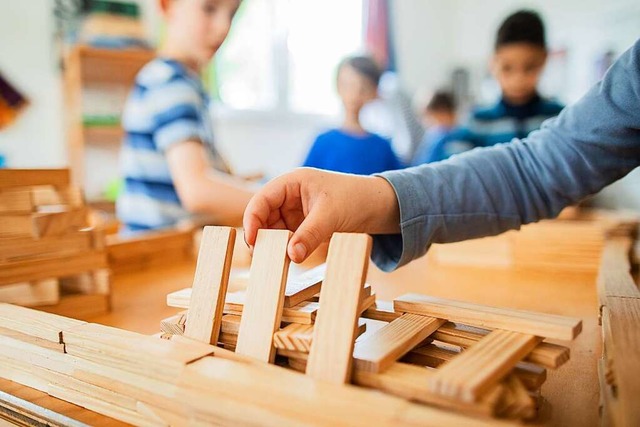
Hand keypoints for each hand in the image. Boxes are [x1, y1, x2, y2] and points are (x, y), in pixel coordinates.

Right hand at [242, 168, 399, 262]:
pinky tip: (288, 260)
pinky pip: (287, 241)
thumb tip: (290, 256)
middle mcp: (289, 198)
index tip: (252, 241)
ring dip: (273, 246)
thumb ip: (309, 235)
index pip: (262, 200)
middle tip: (263, 257)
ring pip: (273, 232)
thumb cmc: (355, 198)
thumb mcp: (331, 215)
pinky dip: (285, 250)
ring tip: (276, 261)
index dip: (252, 220)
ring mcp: (295, 213)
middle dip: (261, 236)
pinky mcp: (303, 228)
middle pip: (263, 218)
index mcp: (291, 183)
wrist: (379, 206)